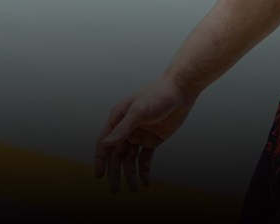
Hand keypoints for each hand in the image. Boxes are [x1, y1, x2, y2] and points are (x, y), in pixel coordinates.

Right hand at [93, 74, 195, 192]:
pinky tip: (145, 182)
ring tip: (134, 189)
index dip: (100, 160)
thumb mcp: (139, 111)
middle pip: (117, 155)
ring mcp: (140, 135)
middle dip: (115, 172)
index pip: (105, 142)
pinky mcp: (153, 140)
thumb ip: (123, 128)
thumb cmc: (157, 94)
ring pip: (130, 159)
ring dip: (131, 174)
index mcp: (118, 118)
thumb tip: (106, 143)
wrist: (180, 90)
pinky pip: (145, 158)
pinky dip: (144, 170)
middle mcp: (127, 128)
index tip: (99, 176)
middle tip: (115, 189)